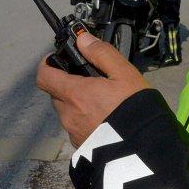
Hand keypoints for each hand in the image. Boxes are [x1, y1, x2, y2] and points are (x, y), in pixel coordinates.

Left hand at [36, 31, 149, 146]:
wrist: (144, 148)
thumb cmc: (134, 107)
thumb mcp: (124, 74)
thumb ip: (101, 54)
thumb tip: (82, 39)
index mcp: (74, 94)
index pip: (44, 76)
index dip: (47, 64)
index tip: (58, 59)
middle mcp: (67, 114)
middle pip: (57, 94)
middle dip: (68, 85)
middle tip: (91, 81)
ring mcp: (73, 133)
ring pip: (66, 112)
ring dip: (76, 104)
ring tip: (101, 103)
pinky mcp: (81, 147)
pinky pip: (76, 128)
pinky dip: (84, 121)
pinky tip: (104, 121)